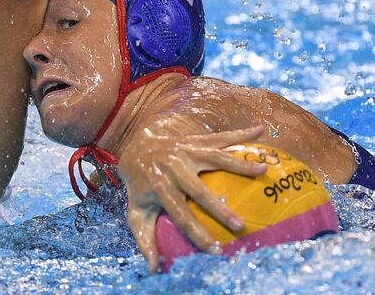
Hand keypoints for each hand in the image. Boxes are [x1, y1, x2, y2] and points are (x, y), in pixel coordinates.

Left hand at [118, 124, 265, 272]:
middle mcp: (171, 167)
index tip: (215, 249)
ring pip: (213, 157)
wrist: (135, 147)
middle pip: (197, 189)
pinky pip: (219, 137)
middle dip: (218, 207)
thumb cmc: (140, 186)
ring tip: (263, 169)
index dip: (197, 233)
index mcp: (158, 187)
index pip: (179, 215)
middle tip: (239, 224)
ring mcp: (183, 150)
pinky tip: (261, 130)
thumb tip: (155, 268)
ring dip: (239, 163)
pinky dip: (240, 134)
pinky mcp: (193, 140)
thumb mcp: (136, 211)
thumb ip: (144, 238)